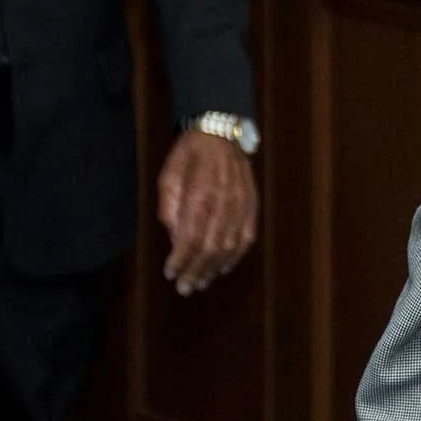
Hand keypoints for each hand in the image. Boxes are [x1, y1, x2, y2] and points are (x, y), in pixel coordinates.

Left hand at [158, 131, 258, 295]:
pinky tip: (224, 267)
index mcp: (200, 195)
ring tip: (201, 282)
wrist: (221, 132)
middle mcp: (223, 202)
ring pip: (229, 247)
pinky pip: (247, 238)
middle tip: (185, 288)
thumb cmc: (190, 154)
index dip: (180, 260)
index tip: (170, 273)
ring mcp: (241, 205)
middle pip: (210, 248)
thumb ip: (170, 209)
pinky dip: (236, 257)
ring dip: (214, 268)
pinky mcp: (252, 205)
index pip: (190, 239)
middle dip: (196, 271)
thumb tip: (176, 240)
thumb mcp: (169, 175)